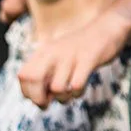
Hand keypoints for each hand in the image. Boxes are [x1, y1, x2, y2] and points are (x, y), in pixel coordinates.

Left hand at [16, 0, 130, 106]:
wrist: (107, 28)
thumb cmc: (82, 47)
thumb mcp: (58, 55)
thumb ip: (47, 72)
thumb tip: (40, 99)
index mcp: (44, 52)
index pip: (23, 75)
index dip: (27, 92)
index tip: (40, 98)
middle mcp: (54, 53)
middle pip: (33, 79)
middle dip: (38, 98)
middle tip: (48, 103)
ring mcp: (70, 56)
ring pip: (56, 88)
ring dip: (63, 97)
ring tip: (70, 92)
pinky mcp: (87, 60)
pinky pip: (76, 85)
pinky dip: (77, 92)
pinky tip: (80, 87)